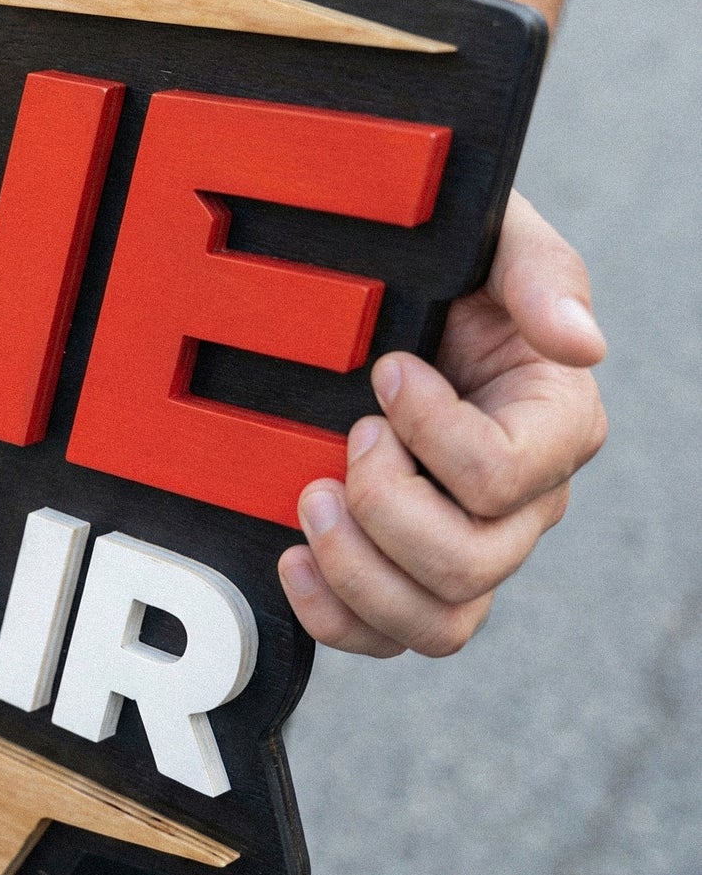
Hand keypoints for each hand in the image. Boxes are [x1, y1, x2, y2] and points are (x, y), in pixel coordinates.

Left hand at [277, 192, 607, 657]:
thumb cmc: (451, 263)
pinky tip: (292, 559)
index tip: (386, 369)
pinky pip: (389, 636)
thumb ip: (542, 274)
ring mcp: (471, 545)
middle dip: (384, 502)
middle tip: (346, 434)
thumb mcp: (497, 238)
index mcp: (555, 424)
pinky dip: (333, 616)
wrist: (391, 290)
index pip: (504, 475)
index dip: (431, 431)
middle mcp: (525, 502)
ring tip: (310, 498)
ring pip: (437, 621)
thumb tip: (581, 341)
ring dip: (356, 570)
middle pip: (467, 563)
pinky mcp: (412, 572)